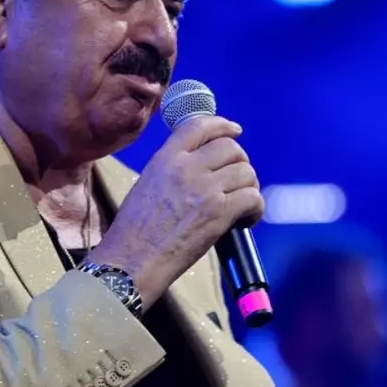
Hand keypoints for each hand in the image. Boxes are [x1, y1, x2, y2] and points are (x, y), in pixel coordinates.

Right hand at [90, 115, 262, 308]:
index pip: (200, 125)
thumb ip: (172, 170)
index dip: (223, 125)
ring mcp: (204, 188)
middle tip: (237, 184)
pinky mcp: (218, 212)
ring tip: (241, 206)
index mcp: (165, 159)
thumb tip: (201, 169)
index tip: (235, 131)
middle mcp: (185, 167)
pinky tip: (245, 221)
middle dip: (240, 164)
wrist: (130, 261)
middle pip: (231, 148)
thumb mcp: (146, 185)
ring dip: (249, 188)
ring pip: (246, 173)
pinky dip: (255, 209)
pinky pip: (253, 198)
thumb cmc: (133, 233)